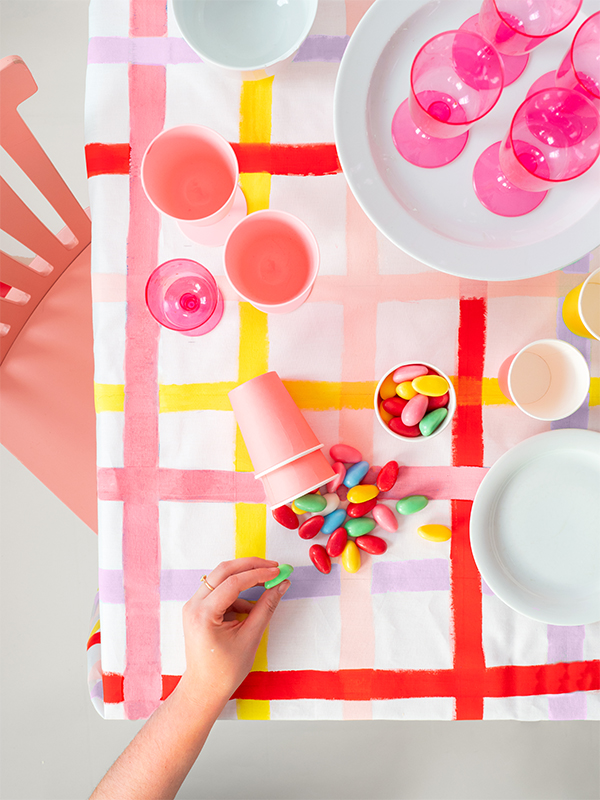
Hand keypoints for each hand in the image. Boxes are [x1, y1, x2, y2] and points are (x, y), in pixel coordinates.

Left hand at [177, 558, 288, 708]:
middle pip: (224, 571)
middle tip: (273, 567)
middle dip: (251, 566)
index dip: (258, 574)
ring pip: (221, 578)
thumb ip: (266, 607)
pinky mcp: (198, 608)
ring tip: (266, 588)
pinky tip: (249, 608)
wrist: (204, 688)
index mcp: (204, 614)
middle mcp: (194, 605)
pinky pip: (220, 589)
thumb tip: (281, 585)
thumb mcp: (250, 637)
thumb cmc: (225, 670)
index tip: (278, 571)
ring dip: (244, 579)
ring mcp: (193, 605)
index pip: (233, 582)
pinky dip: (237, 593)